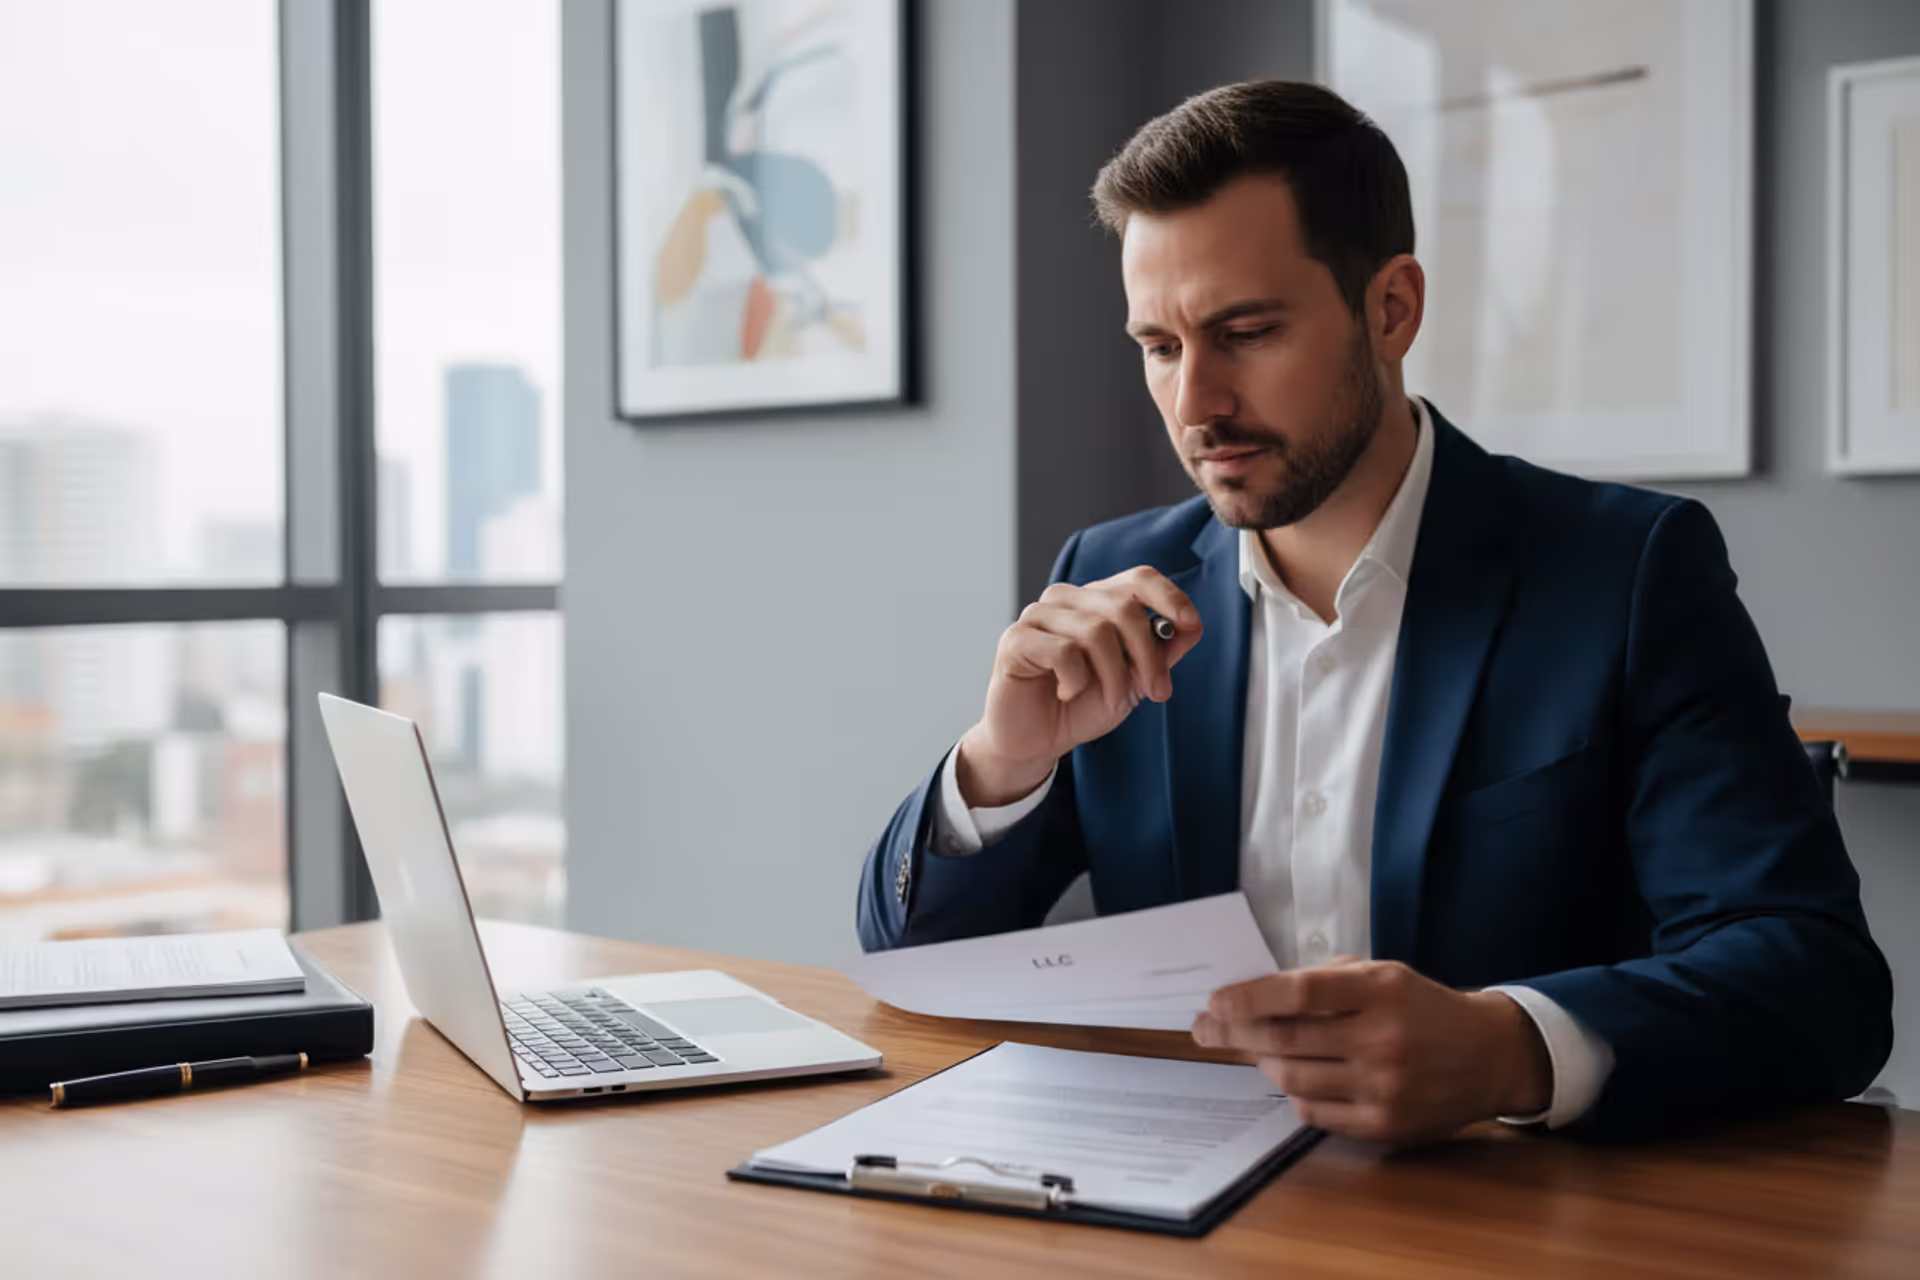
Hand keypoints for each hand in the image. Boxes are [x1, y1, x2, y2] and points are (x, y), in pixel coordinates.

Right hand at [956, 567, 1201, 806]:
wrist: (1036, 741)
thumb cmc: (1080, 706)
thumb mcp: (1133, 682)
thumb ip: (1160, 653)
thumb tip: (1190, 626)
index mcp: (1096, 600)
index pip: (1138, 578)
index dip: (1169, 597)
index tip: (1190, 625)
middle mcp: (1066, 599)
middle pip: (1124, 606)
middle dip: (1149, 655)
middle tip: (1156, 692)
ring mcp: (1038, 616)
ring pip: (1096, 631)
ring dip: (1114, 676)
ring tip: (1110, 699)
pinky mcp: (1016, 640)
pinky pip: (1063, 652)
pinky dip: (1076, 682)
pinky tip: (1066, 693)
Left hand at [1191, 958, 1551, 1145]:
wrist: (1490, 1056)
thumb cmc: (1423, 1008)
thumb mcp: (1383, 974)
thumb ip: (1325, 980)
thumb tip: (1254, 994)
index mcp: (1382, 990)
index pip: (1299, 992)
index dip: (1249, 997)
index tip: (1216, 1000)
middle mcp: (1383, 1039)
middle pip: (1286, 1039)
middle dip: (1236, 1032)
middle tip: (1207, 1027)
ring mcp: (1384, 1087)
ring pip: (1292, 1077)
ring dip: (1264, 1061)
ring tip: (1257, 1048)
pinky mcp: (1385, 1125)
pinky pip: (1314, 1111)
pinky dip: (1294, 1092)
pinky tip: (1294, 1076)